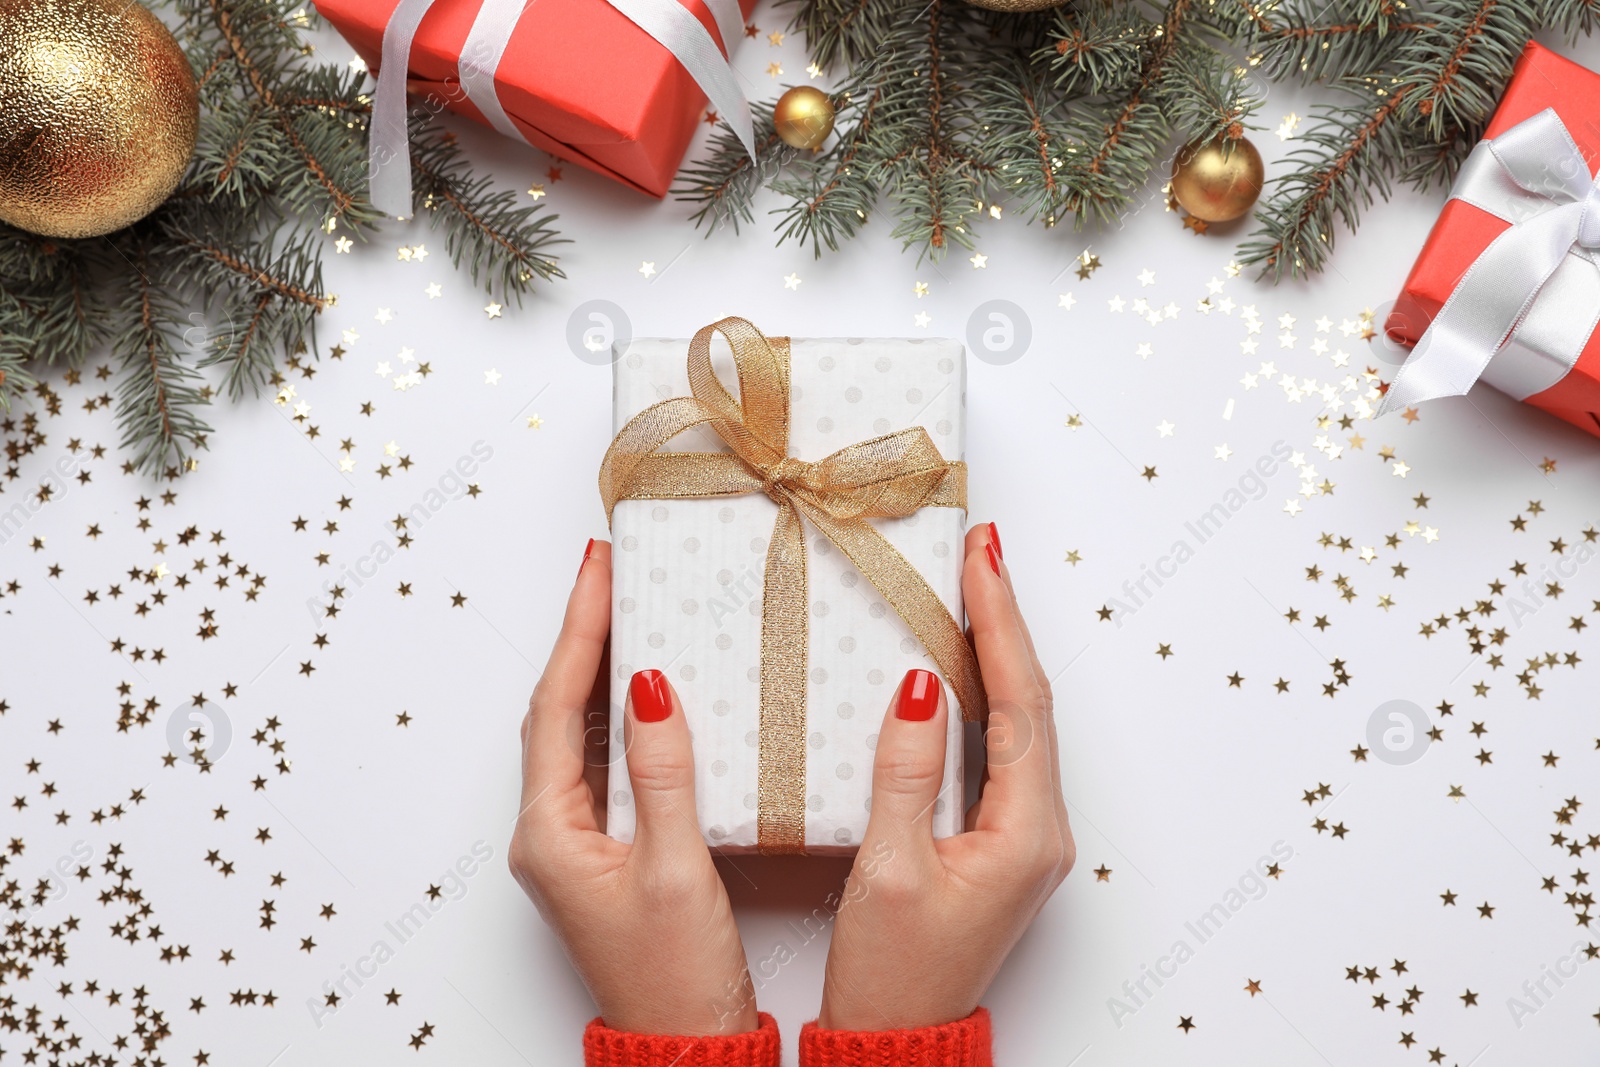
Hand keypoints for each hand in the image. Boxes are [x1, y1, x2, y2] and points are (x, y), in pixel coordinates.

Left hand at [508, 539, 758, 1035]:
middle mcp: (551, 832)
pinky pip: (608, 762)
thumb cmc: (674, 976)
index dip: (578, 632)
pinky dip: (626, 715)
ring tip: (633, 609)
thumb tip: (648, 687)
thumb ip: (663, 773)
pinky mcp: (607, 851)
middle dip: (584, 637)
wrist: (683, 1045)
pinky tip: (656, 689)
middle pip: (558, 711)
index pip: (555, 706)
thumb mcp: (675, 868)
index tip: (598, 572)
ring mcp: (577, 841)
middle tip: (612, 574)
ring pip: (581, 733)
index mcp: (550, 833)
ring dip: (603, 670)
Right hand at [817, 522, 1072, 1030]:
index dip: (999, 622)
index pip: (1020, 702)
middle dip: (1003, 621)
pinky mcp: (1001, 842)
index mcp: (1026, 834)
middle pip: (1030, 702)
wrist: (902, 1039)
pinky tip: (954, 665)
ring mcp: (1026, 836)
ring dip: (993, 653)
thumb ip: (906, 775)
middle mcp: (1041, 830)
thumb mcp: (889, 872)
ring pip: (1017, 722)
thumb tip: (918, 687)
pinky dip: (980, 696)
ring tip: (967, 588)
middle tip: (977, 553)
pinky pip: (1000, 749)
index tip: (982, 559)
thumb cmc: (894, 973)